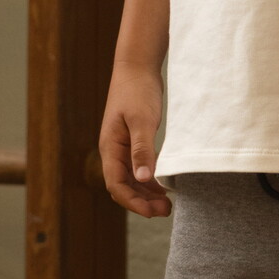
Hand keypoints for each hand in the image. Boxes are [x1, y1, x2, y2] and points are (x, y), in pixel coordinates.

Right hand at [99, 63, 170, 217]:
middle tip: (166, 211)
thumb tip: (144, 179)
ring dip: (146, 193)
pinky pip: (138, 168)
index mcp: (111, 148)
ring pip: (131, 179)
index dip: (133, 202)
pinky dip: (150, 180)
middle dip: (141, 202)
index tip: (152, 212)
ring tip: (167, 204)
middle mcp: (113, 151)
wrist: (137, 66)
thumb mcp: (142, 120)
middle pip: (123, 186)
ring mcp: (122, 147)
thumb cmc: (138, 90)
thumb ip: (142, 149)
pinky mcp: (133, 141)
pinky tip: (164, 186)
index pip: (116, 185)